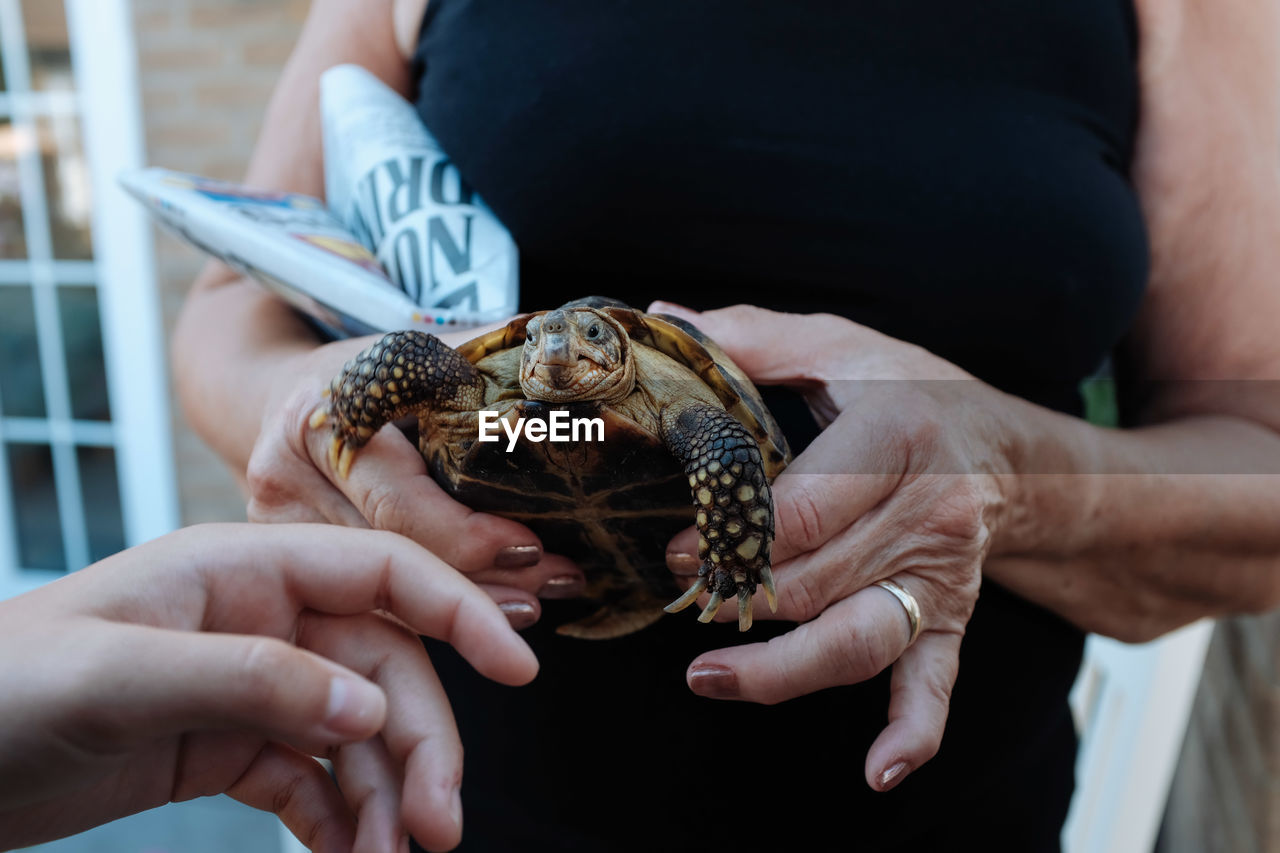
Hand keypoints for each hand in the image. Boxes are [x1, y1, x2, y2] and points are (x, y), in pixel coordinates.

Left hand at [0, 523, 537, 852]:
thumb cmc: (5, 687)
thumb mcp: (121, 675)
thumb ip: (252, 680)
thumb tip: (368, 713)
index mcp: (245, 569)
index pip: (382, 575)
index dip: (459, 612)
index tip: (518, 671)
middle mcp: (264, 620)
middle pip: (382, 673)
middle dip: (419, 748)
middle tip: (436, 828)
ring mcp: (252, 685)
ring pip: (356, 736)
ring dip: (382, 798)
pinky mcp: (231, 747)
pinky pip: (312, 782)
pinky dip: (339, 822)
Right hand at [245, 326, 585, 618]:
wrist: (282, 394)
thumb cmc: (363, 372)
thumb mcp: (412, 353)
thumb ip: (480, 354)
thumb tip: (561, 355)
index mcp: (321, 420)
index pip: (399, 501)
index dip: (467, 535)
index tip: (532, 548)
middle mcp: (285, 480)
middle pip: (394, 554)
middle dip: (485, 578)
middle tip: (560, 580)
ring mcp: (277, 531)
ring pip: (380, 591)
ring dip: (469, 602)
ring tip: (541, 600)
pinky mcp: (288, 562)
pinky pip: (365, 603)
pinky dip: (431, 614)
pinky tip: (491, 611)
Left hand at [654, 302, 1012, 792]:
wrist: (1004, 448)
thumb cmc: (912, 392)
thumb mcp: (839, 346)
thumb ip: (749, 337)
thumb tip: (661, 320)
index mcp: (897, 438)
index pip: (802, 509)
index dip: (731, 538)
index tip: (675, 550)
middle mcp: (926, 514)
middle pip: (815, 582)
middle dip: (736, 599)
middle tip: (678, 598)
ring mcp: (939, 576)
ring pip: (857, 640)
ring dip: (782, 670)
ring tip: (711, 677)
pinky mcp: (949, 618)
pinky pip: (933, 684)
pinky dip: (912, 731)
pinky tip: (878, 770)